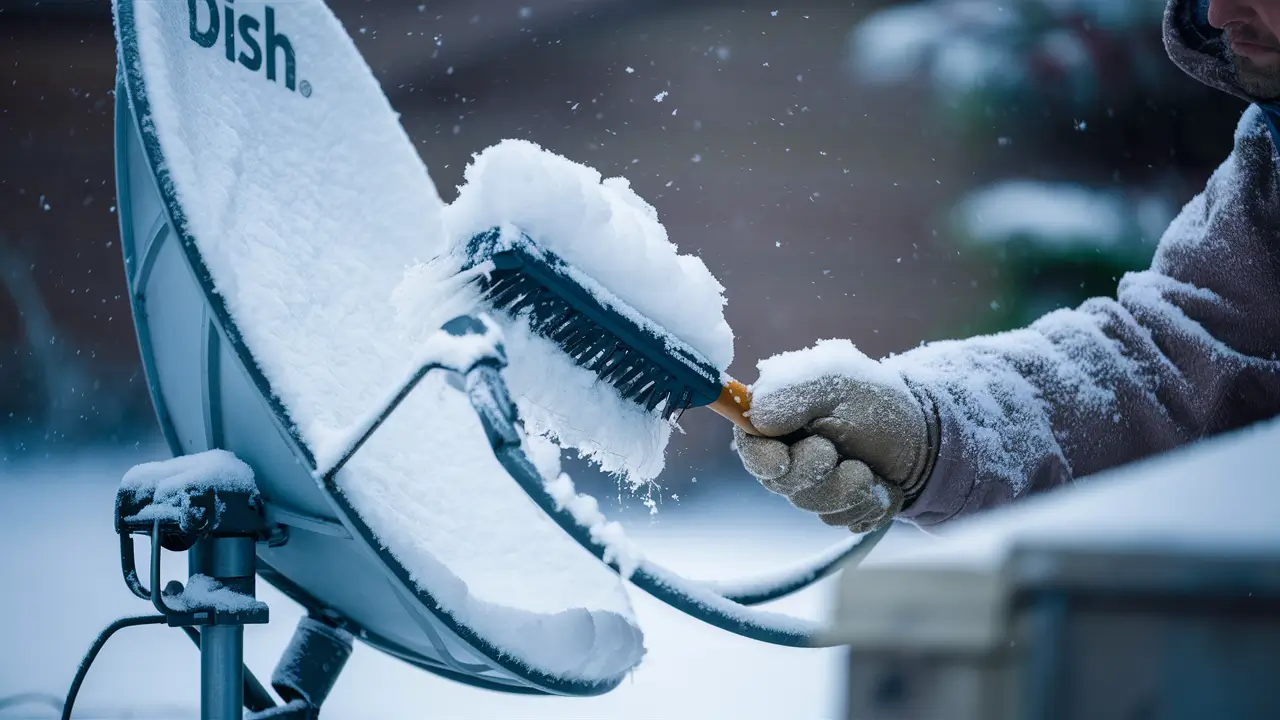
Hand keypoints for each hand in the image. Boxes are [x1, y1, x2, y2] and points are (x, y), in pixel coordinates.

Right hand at [733, 342, 937, 532]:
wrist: (926, 440)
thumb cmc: (879, 404)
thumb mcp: (839, 384)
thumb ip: (795, 394)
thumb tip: (759, 418)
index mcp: (781, 419)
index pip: (749, 444)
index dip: (760, 459)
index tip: (782, 461)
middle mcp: (789, 453)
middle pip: (780, 483)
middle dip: (819, 475)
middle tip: (843, 458)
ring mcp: (811, 485)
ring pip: (813, 506)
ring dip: (851, 490)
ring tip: (872, 471)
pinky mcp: (836, 508)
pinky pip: (841, 520)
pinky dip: (867, 505)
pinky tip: (881, 486)